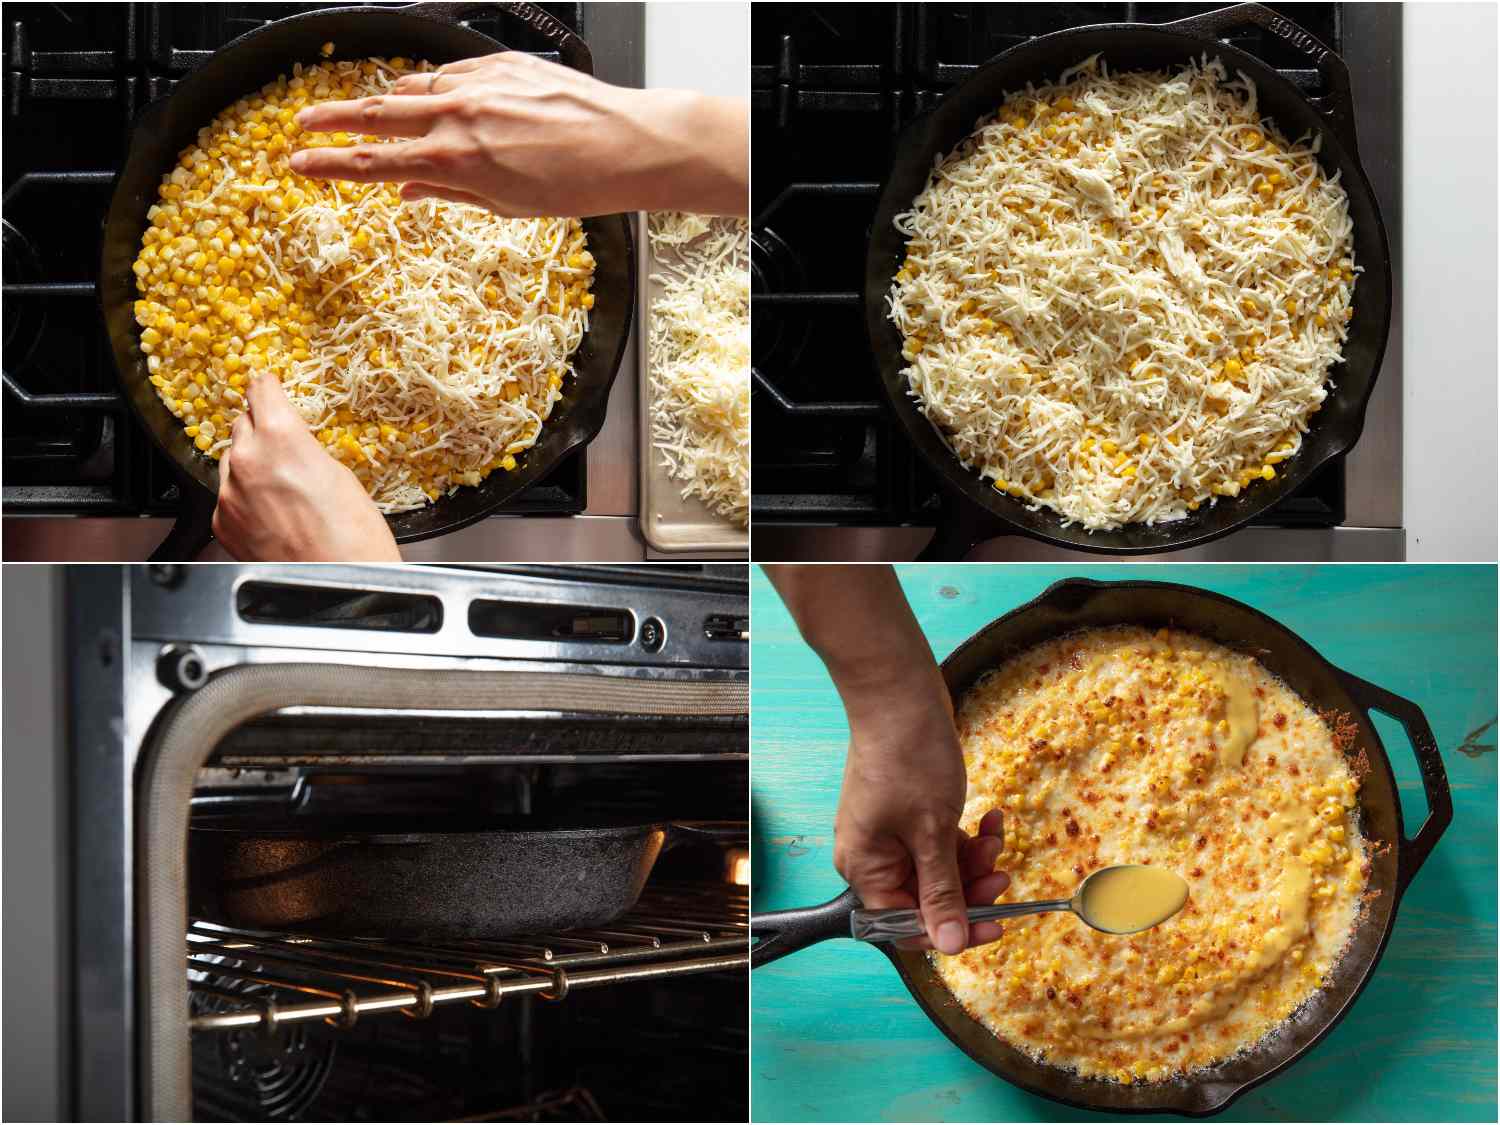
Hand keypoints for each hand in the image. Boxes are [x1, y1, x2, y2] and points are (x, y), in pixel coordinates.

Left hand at [212, 375, 400, 561]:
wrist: (340, 588)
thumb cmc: (354, 541)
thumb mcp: (340, 475)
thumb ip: (305, 449)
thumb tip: (292, 443)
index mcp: (281, 439)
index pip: (260, 390)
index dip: (268, 387)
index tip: (268, 385)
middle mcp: (247, 462)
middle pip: (243, 424)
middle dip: (262, 429)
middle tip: (285, 446)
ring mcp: (229, 495)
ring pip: (232, 460)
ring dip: (252, 464)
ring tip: (283, 488)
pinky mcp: (222, 523)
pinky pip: (228, 495)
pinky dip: (245, 497)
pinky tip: (273, 512)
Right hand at [289, 52, 746, 217]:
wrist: (624, 144)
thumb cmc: (574, 184)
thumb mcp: (506, 207)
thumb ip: (449, 193)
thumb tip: (408, 190)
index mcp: (452, 162)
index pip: (370, 163)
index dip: (327, 166)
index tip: (296, 165)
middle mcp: (456, 117)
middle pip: (374, 113)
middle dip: (330, 118)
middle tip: (302, 121)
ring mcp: (476, 85)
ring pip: (413, 88)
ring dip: (392, 102)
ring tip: (380, 114)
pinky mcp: (498, 65)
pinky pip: (452, 73)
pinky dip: (440, 88)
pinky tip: (446, 101)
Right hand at [834, 675, 1009, 954]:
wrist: (899, 695)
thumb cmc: (907, 759)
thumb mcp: (932, 833)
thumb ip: (942, 893)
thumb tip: (949, 945)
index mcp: (865, 868)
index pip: (905, 924)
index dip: (950, 930)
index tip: (992, 927)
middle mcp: (872, 856)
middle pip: (925, 898)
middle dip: (968, 888)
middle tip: (1001, 876)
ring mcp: (889, 833)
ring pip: (938, 869)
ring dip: (972, 859)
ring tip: (994, 836)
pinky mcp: (906, 812)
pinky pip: (939, 841)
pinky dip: (965, 836)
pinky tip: (988, 819)